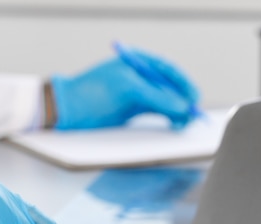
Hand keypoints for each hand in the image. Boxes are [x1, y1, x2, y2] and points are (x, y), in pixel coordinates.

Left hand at [50, 49, 199, 129]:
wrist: (67, 110)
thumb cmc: (92, 92)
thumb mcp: (127, 90)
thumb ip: (157, 96)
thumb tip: (182, 106)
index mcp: (137, 62)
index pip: (168, 70)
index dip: (184, 84)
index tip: (194, 98)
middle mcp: (138, 77)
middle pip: (169, 87)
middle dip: (182, 100)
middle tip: (192, 115)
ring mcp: (135, 94)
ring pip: (164, 101)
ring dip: (176, 111)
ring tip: (183, 123)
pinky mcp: (131, 110)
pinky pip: (155, 112)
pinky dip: (166, 117)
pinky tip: (173, 123)